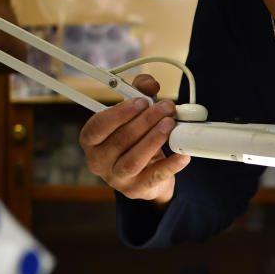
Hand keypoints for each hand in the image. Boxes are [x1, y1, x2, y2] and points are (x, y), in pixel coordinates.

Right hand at [79, 74, 190, 205]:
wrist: (145, 174)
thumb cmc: (135, 138)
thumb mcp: (134, 113)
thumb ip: (140, 93)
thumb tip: (150, 84)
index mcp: (91, 140)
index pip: (98, 126)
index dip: (120, 112)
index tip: (142, 101)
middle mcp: (99, 161)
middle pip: (120, 140)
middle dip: (146, 121)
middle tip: (166, 108)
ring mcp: (117, 179)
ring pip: (133, 160)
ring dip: (154, 140)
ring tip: (170, 125)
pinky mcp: (138, 189)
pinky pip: (155, 176)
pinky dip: (171, 165)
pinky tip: (183, 154)